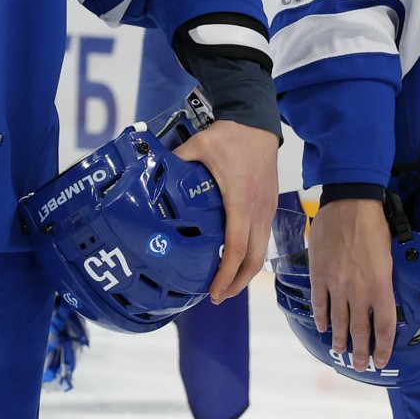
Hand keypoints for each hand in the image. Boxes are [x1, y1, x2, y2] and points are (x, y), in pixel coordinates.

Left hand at [173, 119, 276, 302]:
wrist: (257, 121)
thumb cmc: (230, 135)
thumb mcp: (198, 145)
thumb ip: (175, 161)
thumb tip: (150, 172)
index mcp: (240, 202)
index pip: (236, 249)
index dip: (225, 275)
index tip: (213, 293)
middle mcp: (258, 211)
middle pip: (254, 260)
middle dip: (237, 284)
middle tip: (217, 297)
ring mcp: (267, 209)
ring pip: (261, 252)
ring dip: (246, 272)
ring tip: (226, 284)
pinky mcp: (269, 204)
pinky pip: (263, 238)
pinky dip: (251, 255)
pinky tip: (236, 258)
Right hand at [306, 197, 396, 369]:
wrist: (350, 203)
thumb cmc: (374, 226)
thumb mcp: (389, 256)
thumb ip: (384, 281)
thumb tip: (382, 300)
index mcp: (380, 286)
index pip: (384, 326)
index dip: (383, 347)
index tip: (381, 359)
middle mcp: (359, 290)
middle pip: (361, 330)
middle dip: (361, 351)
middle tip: (359, 366)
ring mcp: (337, 284)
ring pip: (339, 321)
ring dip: (341, 340)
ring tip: (341, 352)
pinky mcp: (320, 275)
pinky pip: (320, 303)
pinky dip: (322, 318)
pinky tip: (324, 328)